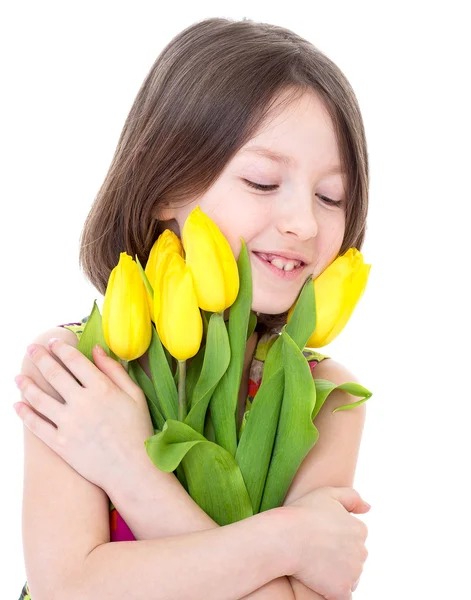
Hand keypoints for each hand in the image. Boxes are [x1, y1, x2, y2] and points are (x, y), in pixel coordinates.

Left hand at [13, 337, 154, 495]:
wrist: (132, 468)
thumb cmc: (137, 429)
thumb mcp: (135, 395)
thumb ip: (114, 370)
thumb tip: (96, 349)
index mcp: (101, 387)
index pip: (74, 360)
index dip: (61, 348)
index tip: (53, 341)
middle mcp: (82, 402)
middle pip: (54, 374)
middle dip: (40, 358)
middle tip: (31, 348)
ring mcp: (68, 423)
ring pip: (39, 398)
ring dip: (26, 384)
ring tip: (18, 376)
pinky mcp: (60, 443)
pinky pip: (36, 425)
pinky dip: (24, 413)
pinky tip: (17, 404)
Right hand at [284, 486, 369, 599]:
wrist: (285, 538)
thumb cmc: (302, 513)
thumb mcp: (328, 493)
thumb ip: (352, 497)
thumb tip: (369, 508)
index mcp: (360, 529)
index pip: (353, 539)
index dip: (335, 539)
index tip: (319, 537)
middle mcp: (362, 552)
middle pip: (353, 559)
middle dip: (338, 557)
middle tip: (315, 551)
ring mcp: (353, 573)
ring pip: (349, 577)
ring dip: (336, 574)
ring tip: (314, 564)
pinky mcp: (342, 590)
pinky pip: (342, 595)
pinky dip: (332, 591)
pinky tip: (318, 581)